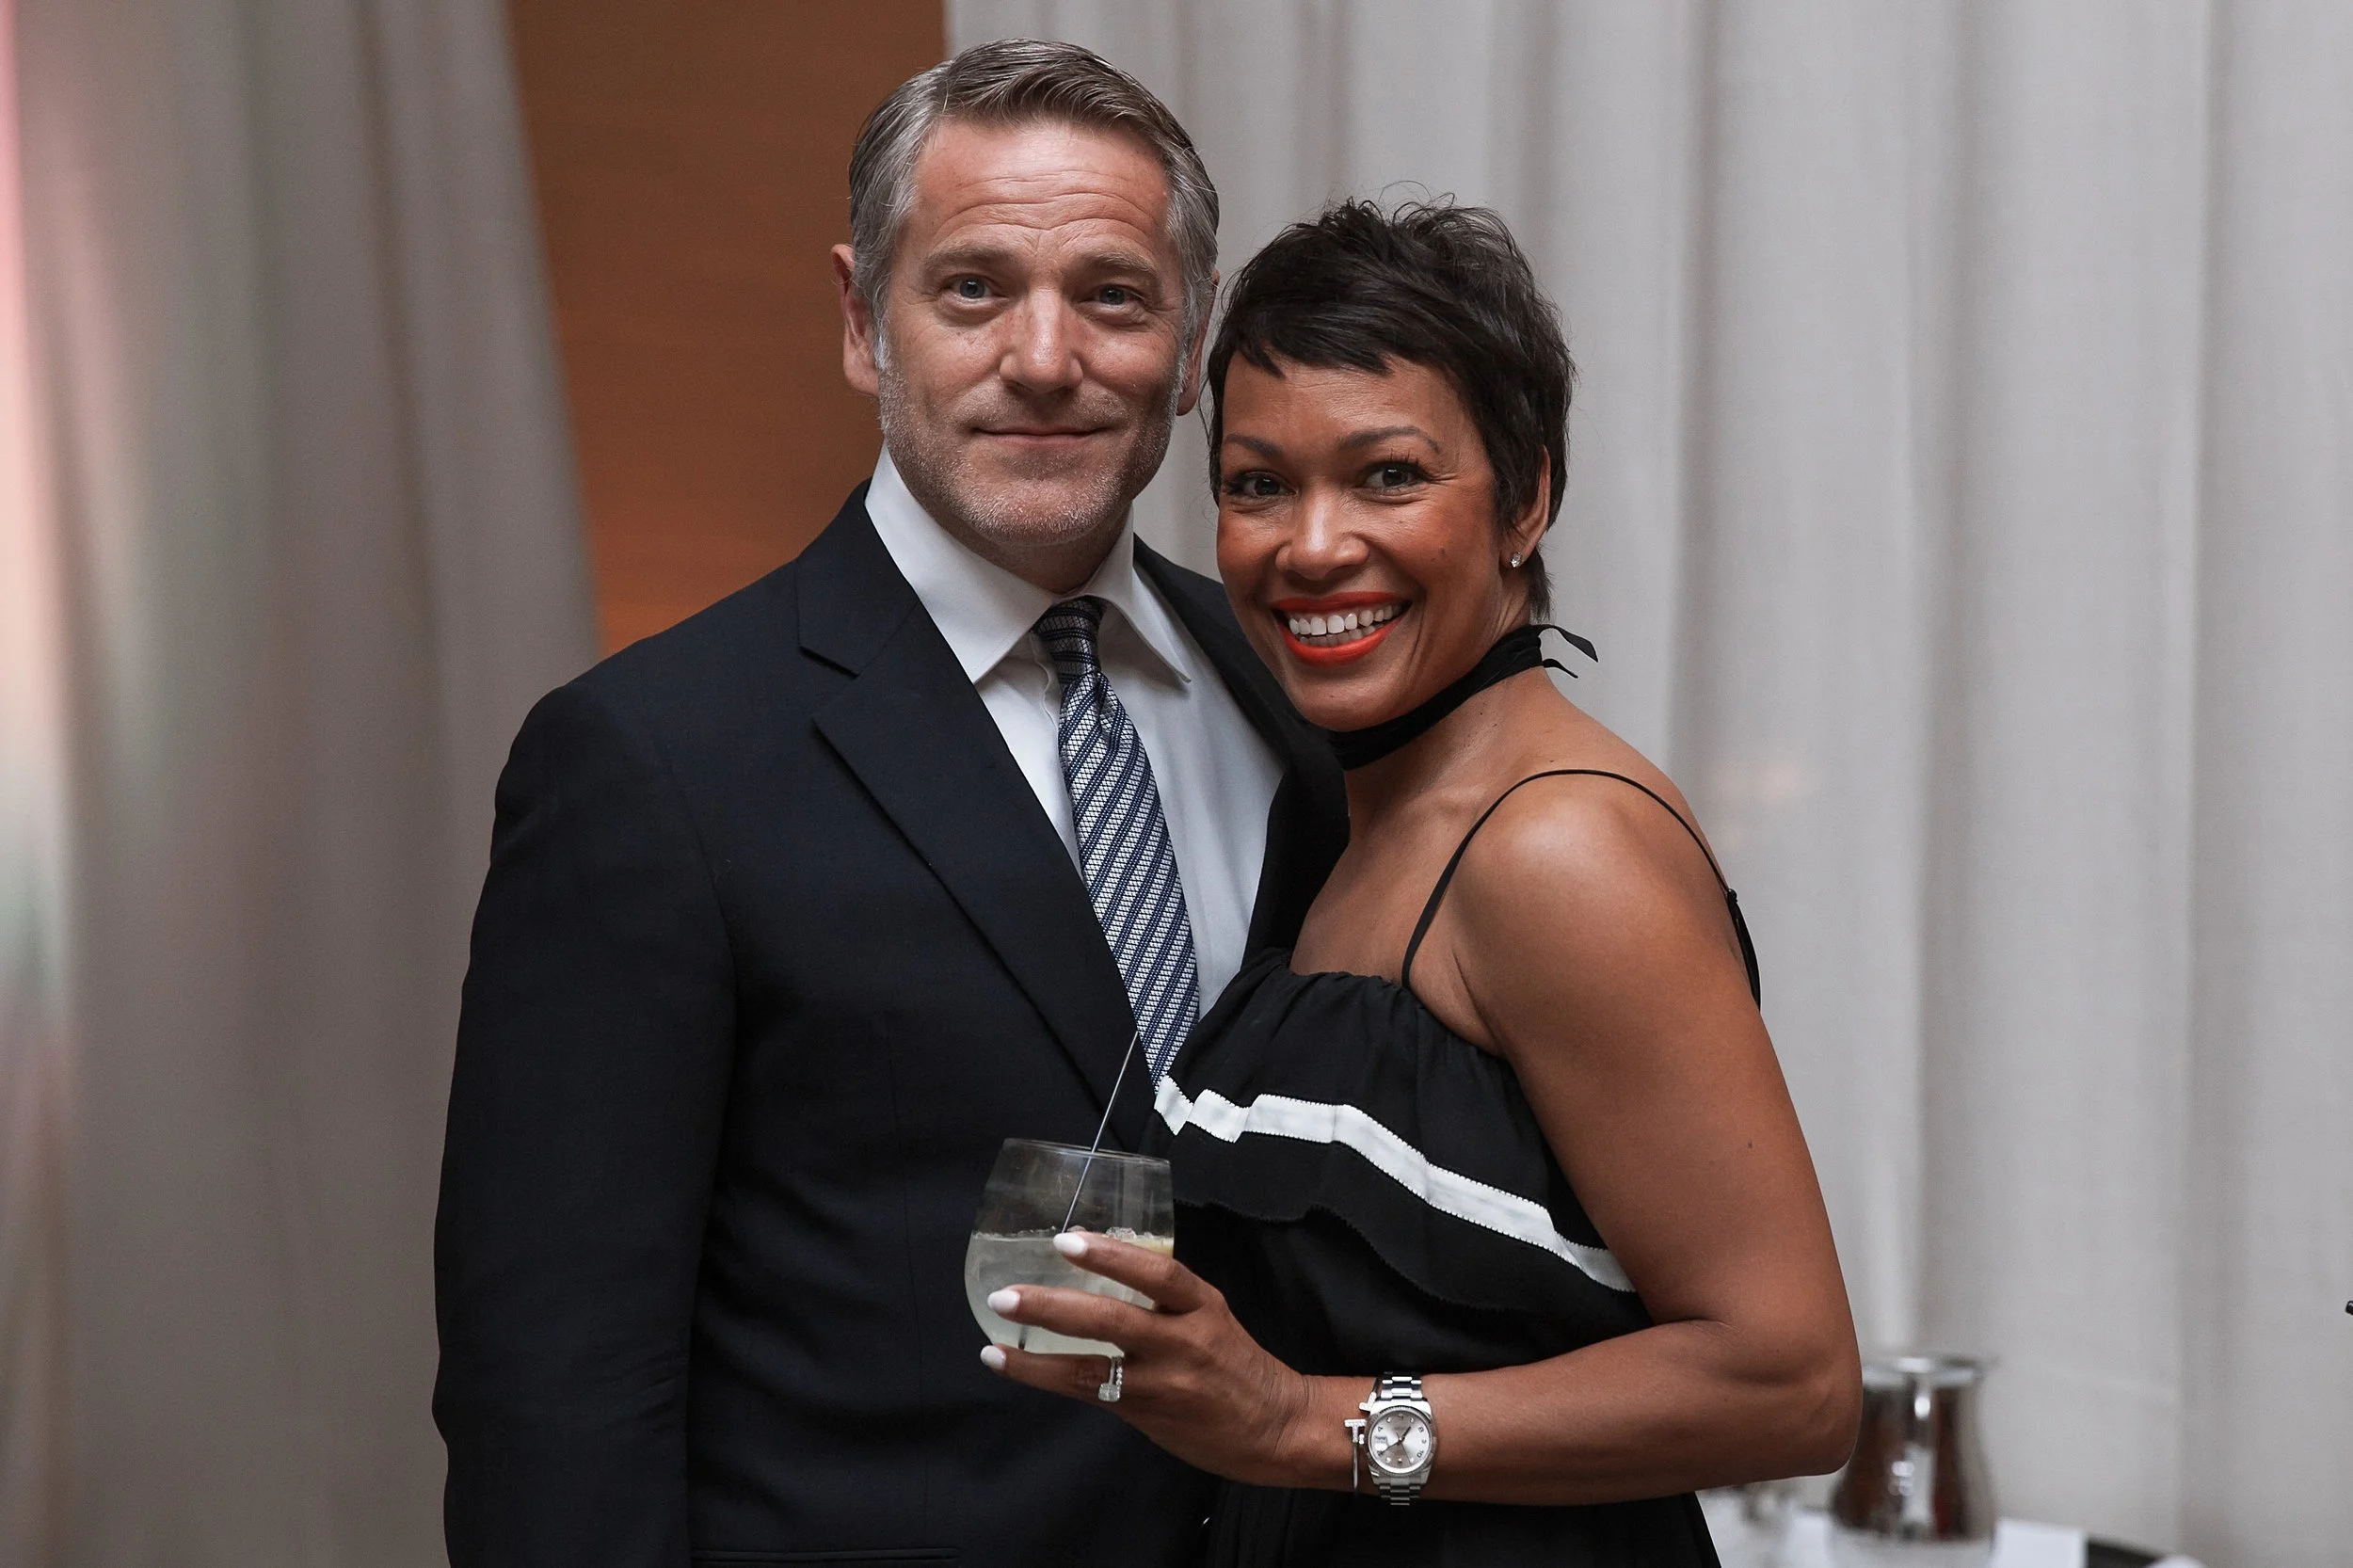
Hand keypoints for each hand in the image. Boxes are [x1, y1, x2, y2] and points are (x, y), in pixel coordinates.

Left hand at [978, 1231, 1333, 1486]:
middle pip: (1114, 1318)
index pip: (1160, 1273)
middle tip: (1009, 1292)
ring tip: (996, 1334)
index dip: (1112, 1256)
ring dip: (1038, 1349)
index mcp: (1203, 1305)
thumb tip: (1101, 1270)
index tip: (1068, 1240)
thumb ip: (1164, 1298)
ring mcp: (1165, 1381)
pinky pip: (1090, 1392)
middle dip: (1055, 1304)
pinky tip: (1011, 1364)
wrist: (1277, 1427)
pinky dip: (1046, 1376)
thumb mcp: (1212, 1316)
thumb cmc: (1238, 1366)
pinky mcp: (1148, 1412)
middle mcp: (1184, 1340)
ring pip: (1093, 1363)